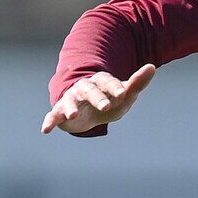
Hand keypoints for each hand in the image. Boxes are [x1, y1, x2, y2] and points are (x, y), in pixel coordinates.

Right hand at [41, 64, 157, 134]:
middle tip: (105, 106)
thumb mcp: (124, 94)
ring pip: (71, 102)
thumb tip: (152, 66)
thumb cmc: (109, 100)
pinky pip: (54, 116)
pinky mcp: (61, 112)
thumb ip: (137, 82)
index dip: (114, 87)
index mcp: (100, 82)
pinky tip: (45, 130)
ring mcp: (71, 100)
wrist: (89, 111)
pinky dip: (49, 122)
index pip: (108, 81)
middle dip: (97, 97)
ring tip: (73, 114)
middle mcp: (84, 88)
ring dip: (71, 107)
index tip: (123, 92)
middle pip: (90, 90)